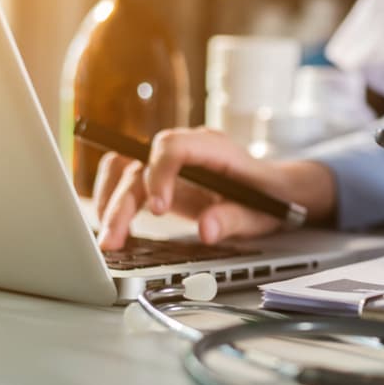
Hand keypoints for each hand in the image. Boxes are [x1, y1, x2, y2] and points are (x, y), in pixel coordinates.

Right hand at [94, 127, 336, 249]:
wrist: (276, 192)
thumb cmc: (272, 197)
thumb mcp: (262, 214)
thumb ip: (234, 219)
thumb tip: (205, 230)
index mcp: (215, 149)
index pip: (173, 146)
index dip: (159, 174)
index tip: (158, 210)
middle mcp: (188, 149)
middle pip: (140, 162)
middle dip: (122, 200)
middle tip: (114, 237)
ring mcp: (173, 163)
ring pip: (124, 169)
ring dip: (109, 201)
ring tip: (107, 238)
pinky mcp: (163, 179)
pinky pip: (129, 183)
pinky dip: (115, 205)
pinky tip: (114, 232)